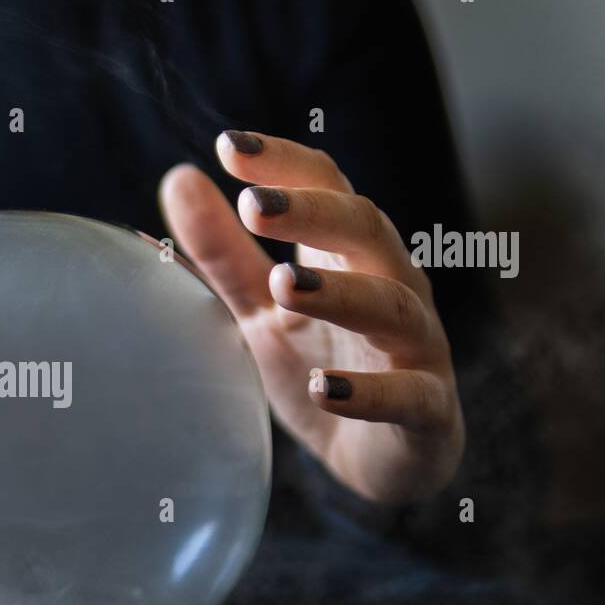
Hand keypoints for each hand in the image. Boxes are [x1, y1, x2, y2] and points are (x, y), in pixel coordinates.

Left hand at [159, 131, 464, 504]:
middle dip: (314, 213)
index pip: (328, 187)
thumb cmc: (323, 363)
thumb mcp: (261, 310)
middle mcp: (392, 285)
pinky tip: (325, 389)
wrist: (378, 458)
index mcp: (349, 254)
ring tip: (283, 285)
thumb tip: (177, 180)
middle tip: (255, 204)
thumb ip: (224, 253)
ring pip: (393, 305)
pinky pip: (410, 397)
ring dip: (340, 292)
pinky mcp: (427, 413)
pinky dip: (370, 393)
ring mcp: (417, 348)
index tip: (228, 146)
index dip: (285, 163)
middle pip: (366, 230)